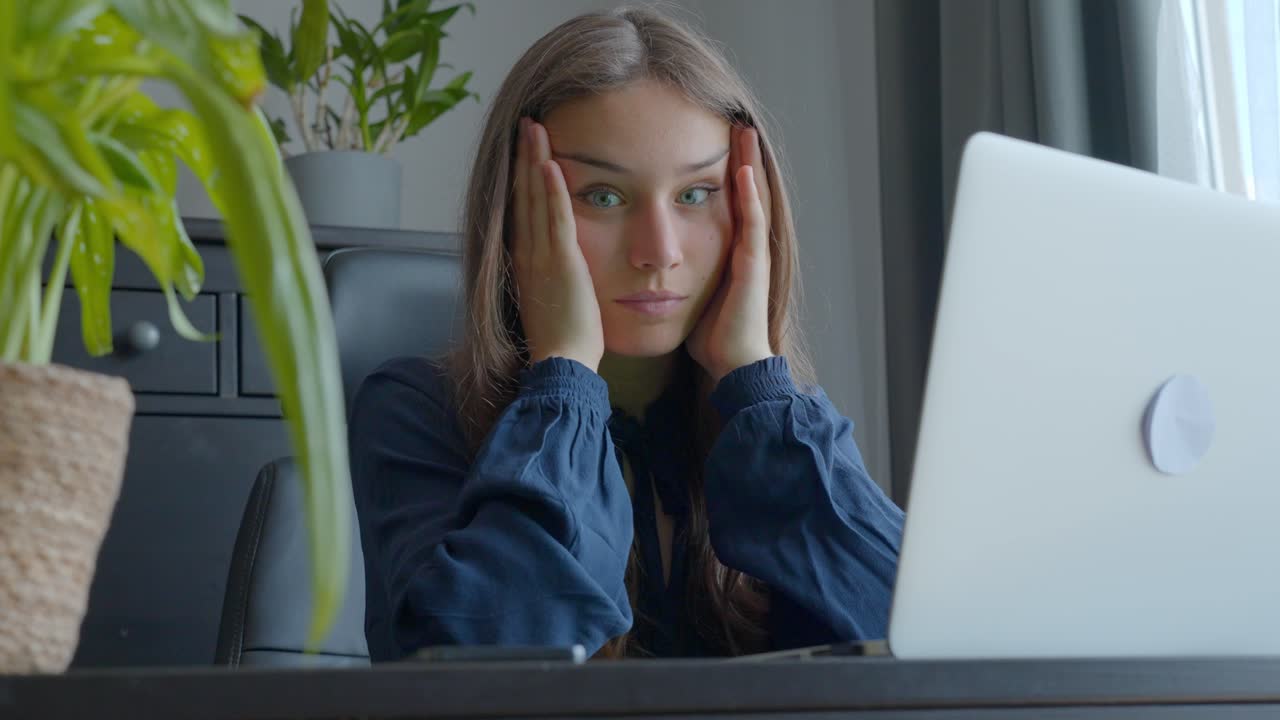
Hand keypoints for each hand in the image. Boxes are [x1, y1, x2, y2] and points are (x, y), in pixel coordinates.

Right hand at [511, 117, 603, 371]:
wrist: (560, 366)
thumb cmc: (563, 344)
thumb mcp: (552, 303)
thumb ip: (553, 278)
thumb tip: (559, 268)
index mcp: (524, 263)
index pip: (521, 210)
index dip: (521, 177)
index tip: (524, 150)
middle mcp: (526, 254)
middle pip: (522, 195)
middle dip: (523, 157)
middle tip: (526, 123)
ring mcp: (541, 256)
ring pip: (535, 199)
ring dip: (534, 160)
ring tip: (534, 127)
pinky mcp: (561, 263)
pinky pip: (556, 218)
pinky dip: (552, 189)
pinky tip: (550, 162)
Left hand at [685, 125, 773, 382]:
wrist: (731, 363)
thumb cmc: (710, 335)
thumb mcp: (687, 293)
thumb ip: (674, 274)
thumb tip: (646, 265)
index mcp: (727, 250)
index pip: (724, 201)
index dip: (718, 172)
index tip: (709, 142)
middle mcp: (743, 247)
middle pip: (742, 191)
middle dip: (739, 157)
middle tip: (734, 121)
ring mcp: (751, 254)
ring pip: (752, 198)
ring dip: (749, 164)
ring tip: (744, 131)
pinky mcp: (753, 265)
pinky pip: (753, 223)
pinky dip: (749, 196)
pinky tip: (744, 170)